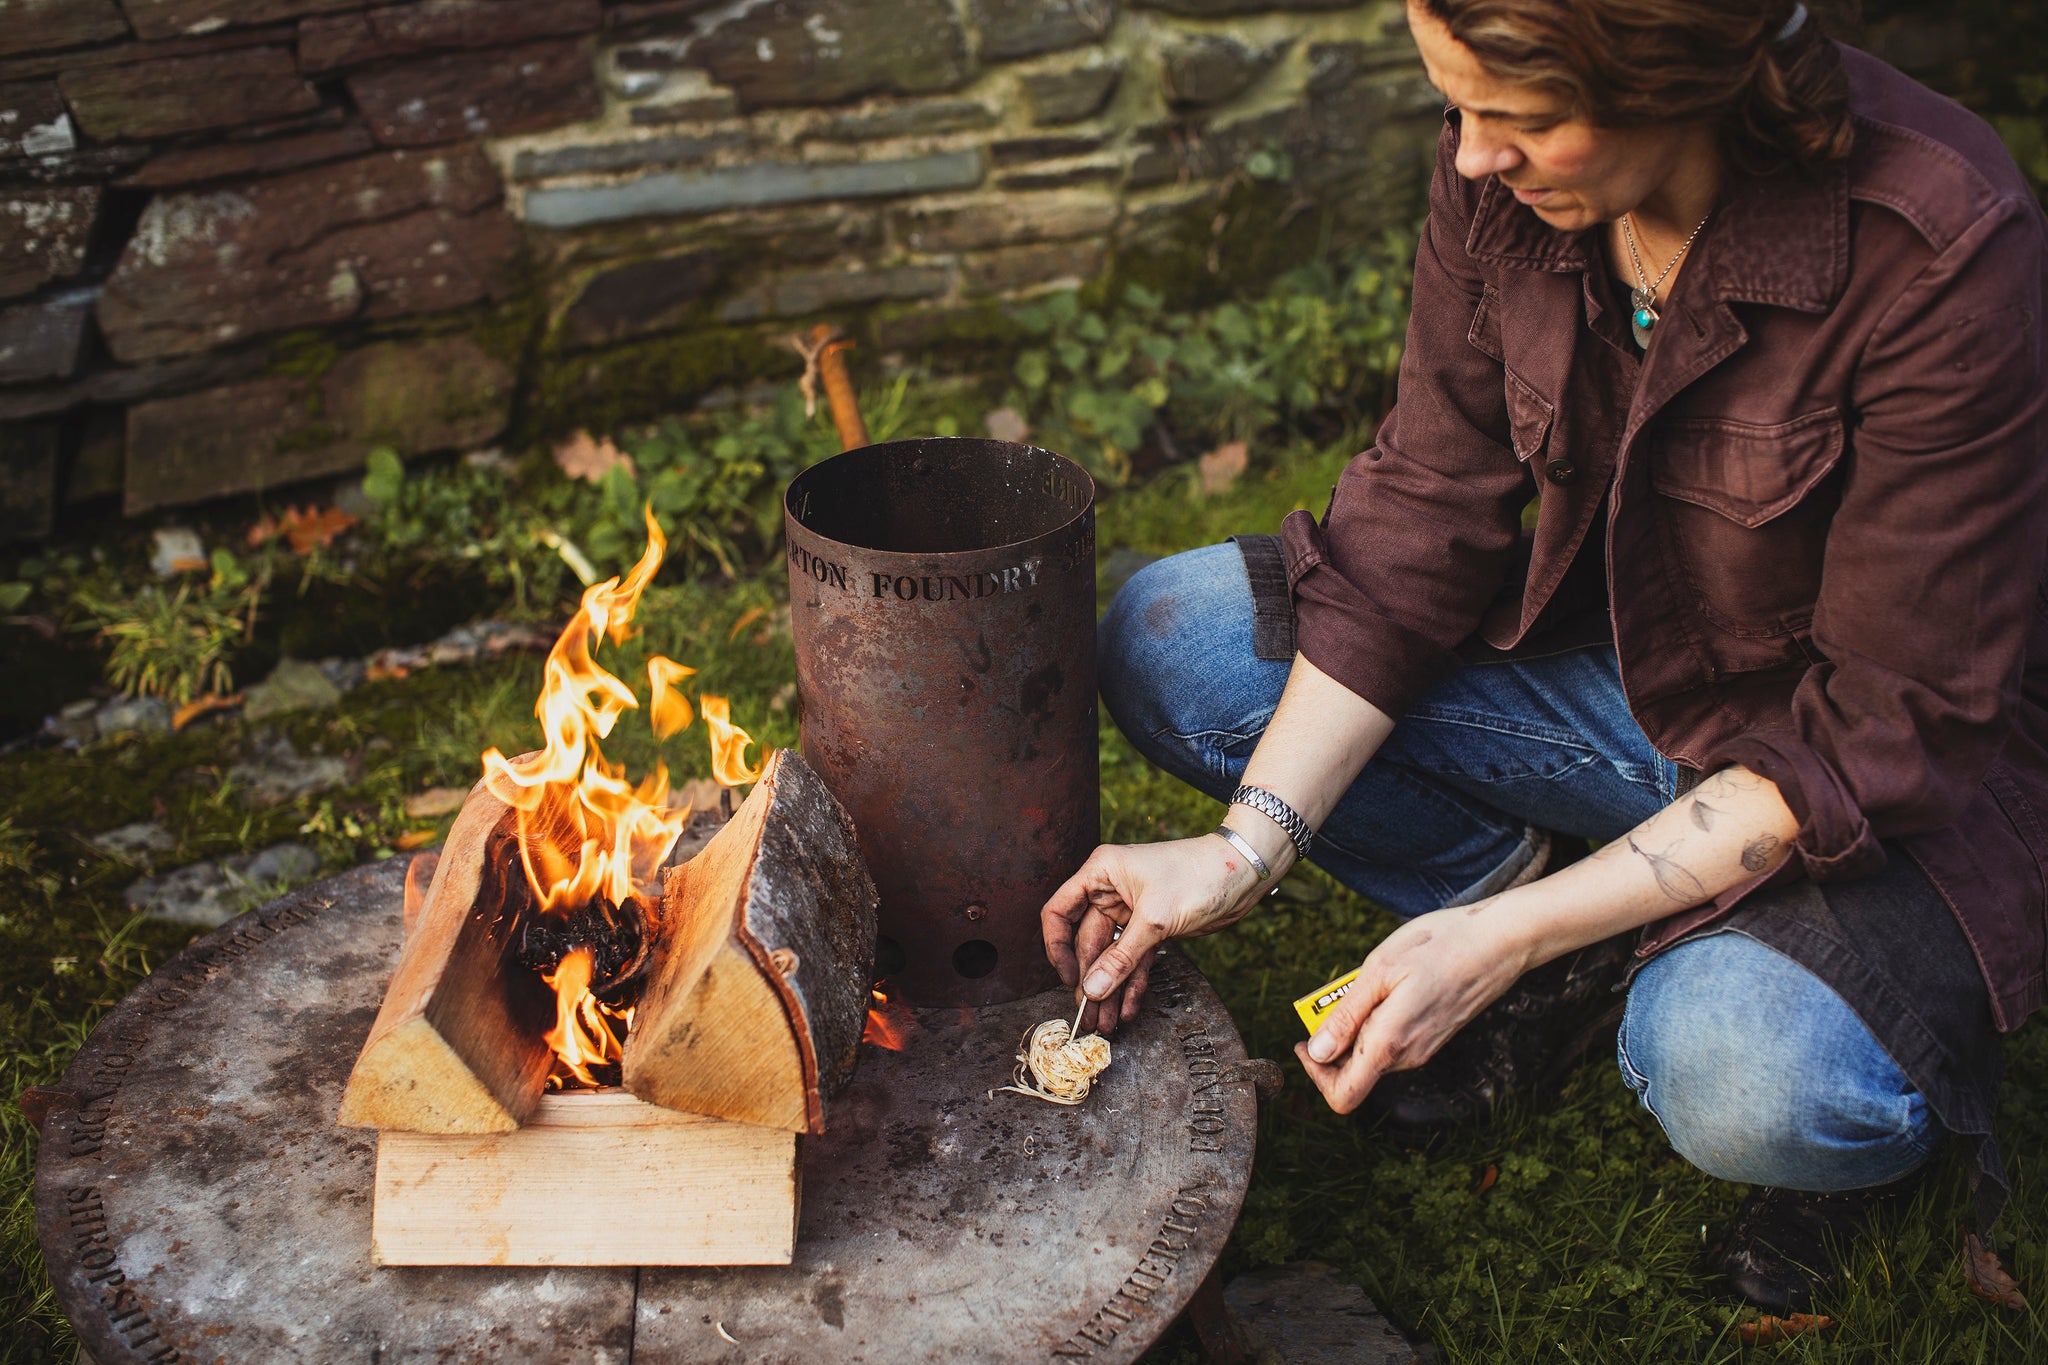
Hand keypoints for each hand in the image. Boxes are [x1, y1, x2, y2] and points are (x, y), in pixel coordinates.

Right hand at [1041, 836, 1263, 1034]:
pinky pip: (1134, 959)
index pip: (1059, 912)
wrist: (1244, 872)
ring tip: (1106, 1023)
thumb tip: (1093, 989)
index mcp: (1100, 873)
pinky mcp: (1151, 928)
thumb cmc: (1198, 875)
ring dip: (1110, 989)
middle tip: (1088, 1017)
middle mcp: (1109, 891)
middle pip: (1086, 942)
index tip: (1069, 979)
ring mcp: (1130, 911)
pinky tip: (1129, 1009)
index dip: (1058, 947)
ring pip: (1111, 957)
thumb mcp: (1154, 918)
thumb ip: (1122, 957)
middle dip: (1090, 981)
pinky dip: (1132, 983)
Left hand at [1293, 905, 1532, 1112]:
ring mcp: (1423, 1048)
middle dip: (1333, 1040)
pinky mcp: (1433, 1036)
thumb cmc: (1439, 946)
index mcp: (1389, 1043)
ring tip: (1366, 982)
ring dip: (1356, 1025)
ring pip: (1373, 1053)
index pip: (1343, 1095)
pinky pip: (1393, 1040)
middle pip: (1354, 1072)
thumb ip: (1346, 1016)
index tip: (1306, 1040)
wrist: (1500, 941)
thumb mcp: (1379, 971)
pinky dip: (1378, 1019)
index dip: (1316, 1075)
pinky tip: (1389, 983)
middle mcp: (1407, 1056)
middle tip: (1337, 995)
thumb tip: (1317, 1052)